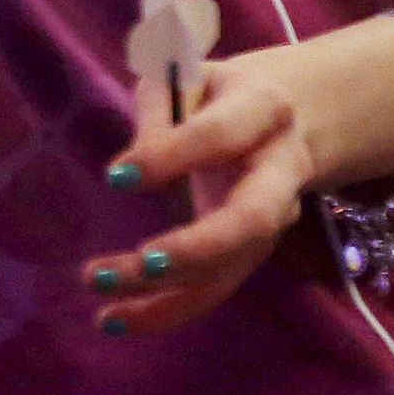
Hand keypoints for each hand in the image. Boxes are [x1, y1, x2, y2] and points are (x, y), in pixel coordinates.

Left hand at [81, 49, 321, 338]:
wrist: (290, 117)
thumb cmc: (218, 92)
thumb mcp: (186, 76)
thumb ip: (161, 109)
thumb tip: (130, 168)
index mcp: (264, 110)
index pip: (220, 136)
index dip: (171, 155)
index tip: (115, 177)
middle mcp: (280, 174)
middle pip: (251, 222)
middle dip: (198, 248)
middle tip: (142, 261)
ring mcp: (271, 222)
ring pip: (230, 270)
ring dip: (168, 294)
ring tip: (104, 301)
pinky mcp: (249, 253)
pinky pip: (212, 290)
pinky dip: (163, 311)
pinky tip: (111, 318)